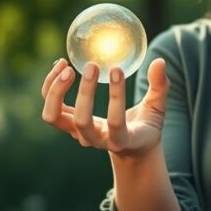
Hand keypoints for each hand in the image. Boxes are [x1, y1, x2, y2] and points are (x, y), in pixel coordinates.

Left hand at [40, 58, 169, 156]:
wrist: (128, 147)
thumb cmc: (145, 125)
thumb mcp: (157, 109)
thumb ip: (160, 88)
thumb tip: (160, 62)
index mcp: (121, 139)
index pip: (116, 123)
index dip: (115, 97)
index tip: (116, 70)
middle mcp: (95, 139)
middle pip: (81, 121)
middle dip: (84, 93)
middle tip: (92, 66)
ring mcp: (77, 133)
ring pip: (54, 116)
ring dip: (56, 91)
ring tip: (67, 66)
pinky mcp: (67, 122)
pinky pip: (50, 105)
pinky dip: (50, 85)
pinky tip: (62, 64)